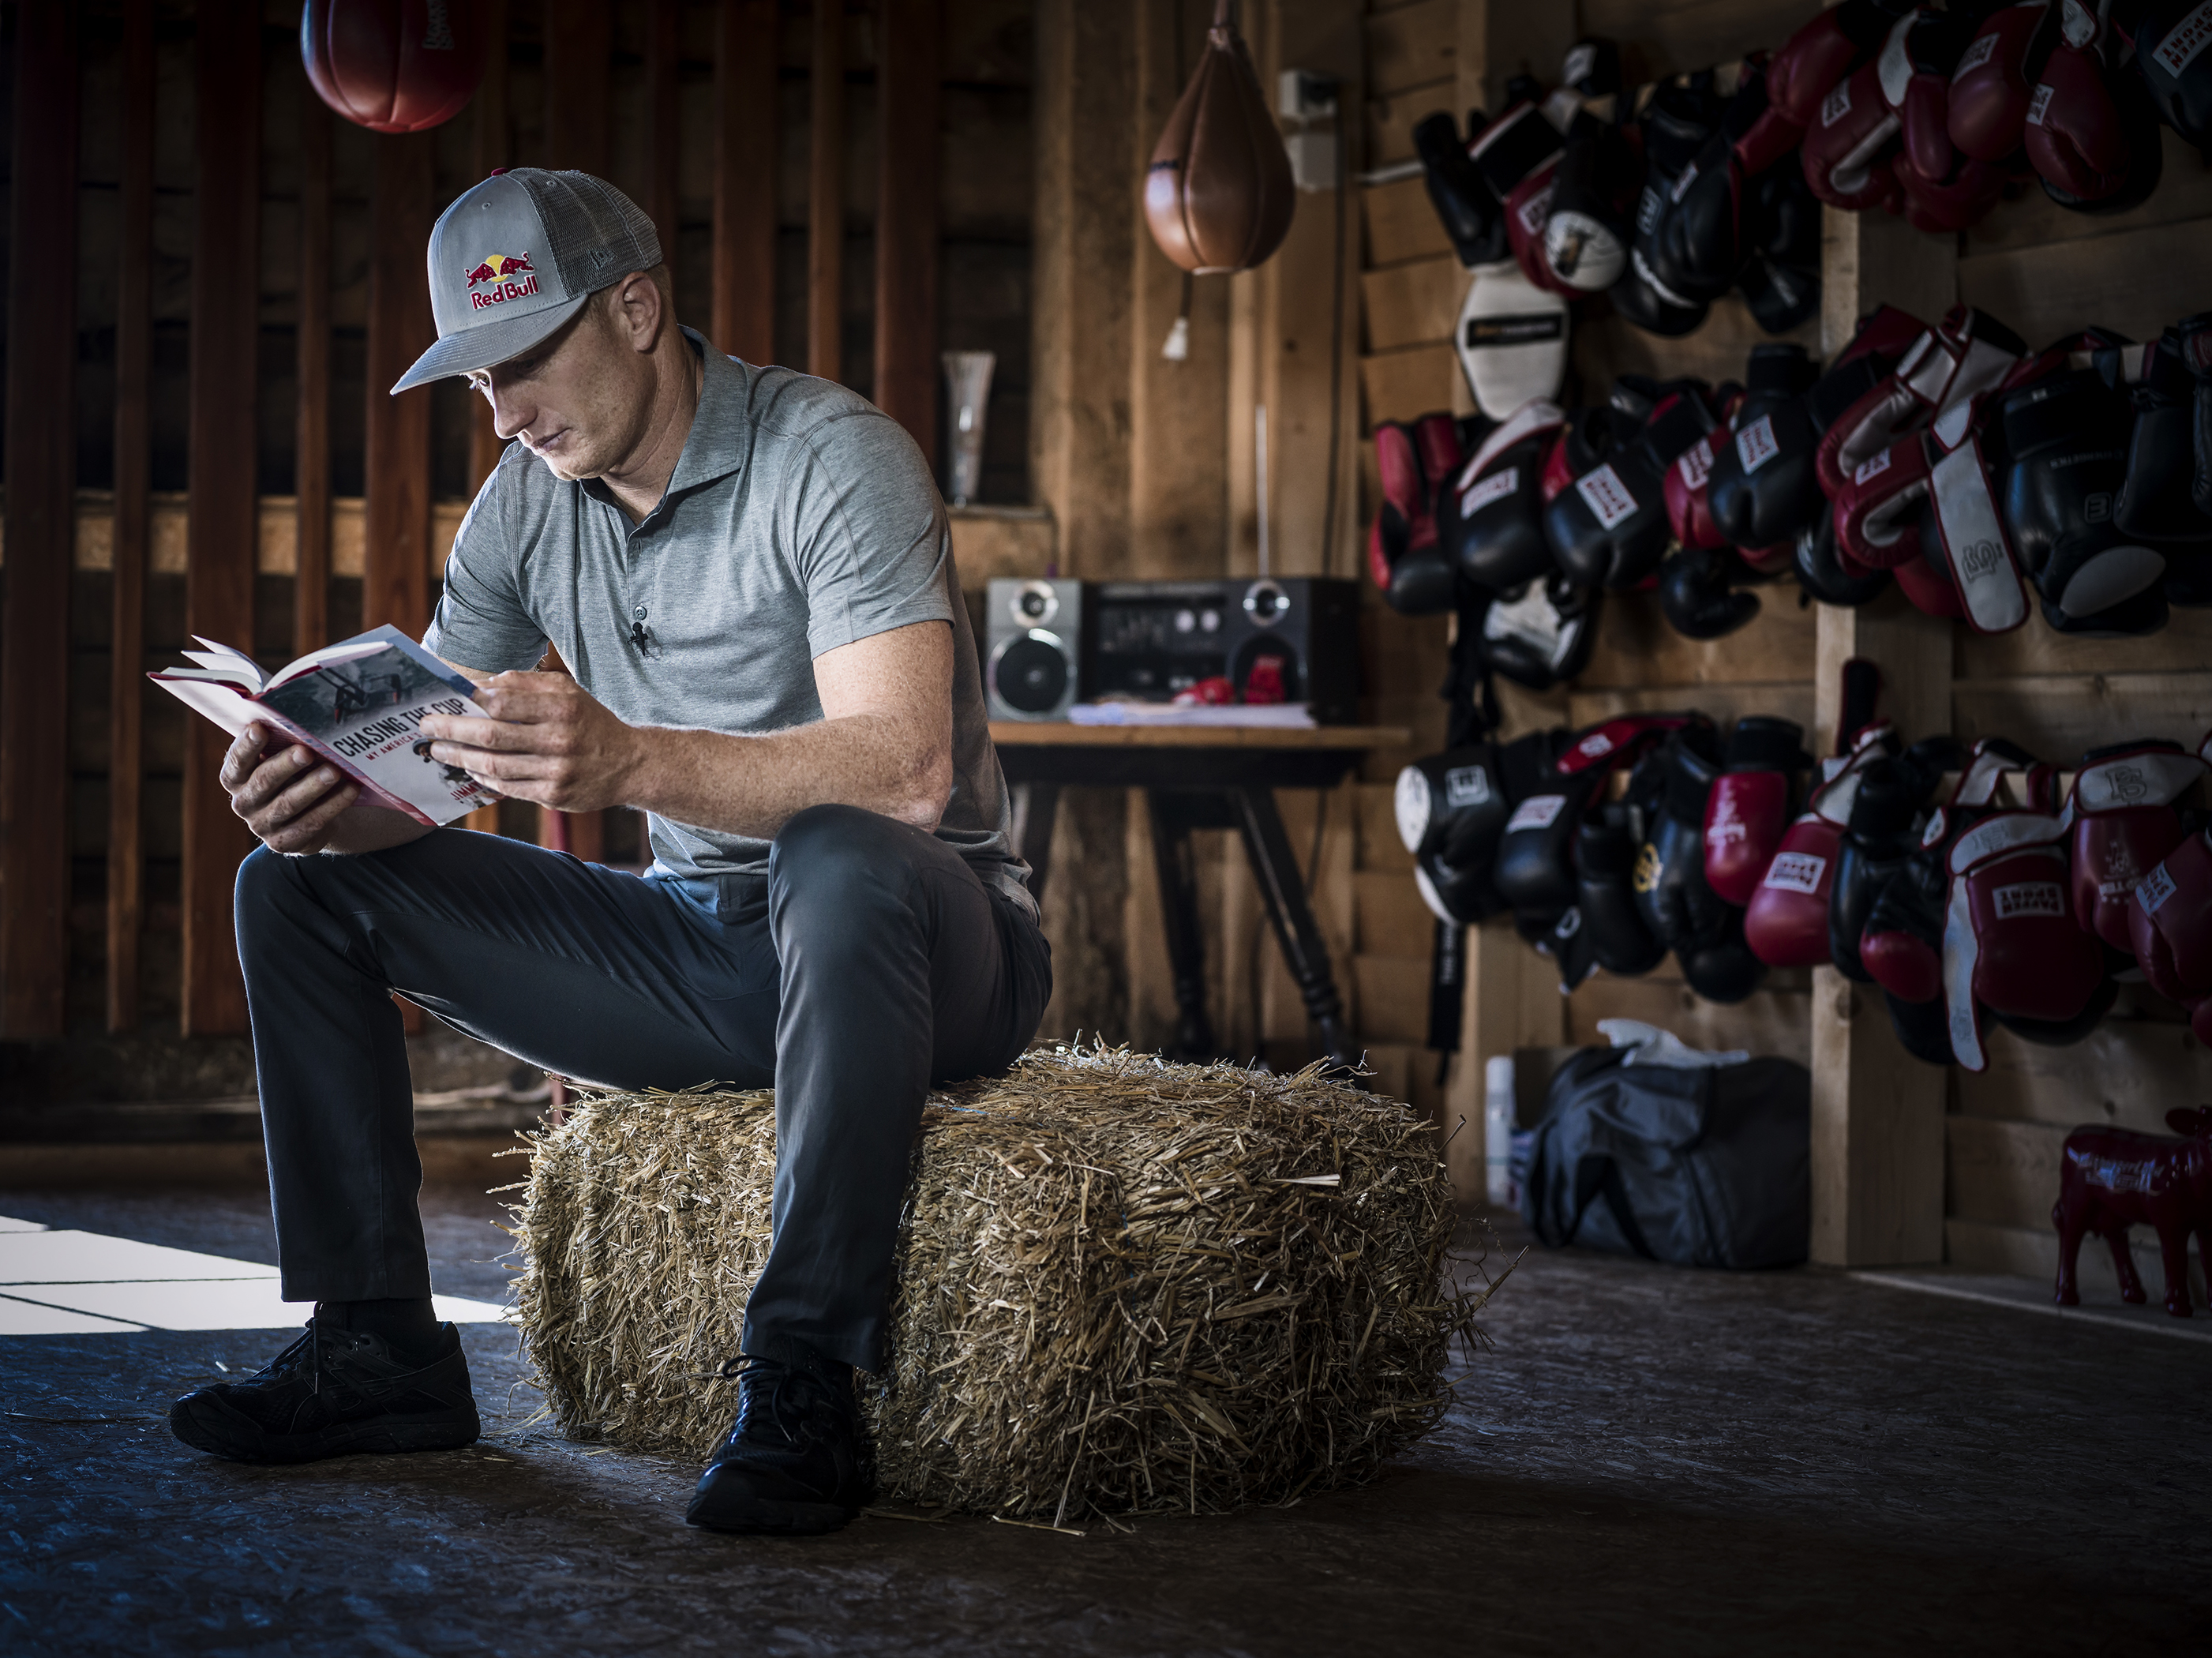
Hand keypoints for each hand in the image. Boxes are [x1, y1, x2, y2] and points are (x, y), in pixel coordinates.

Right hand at [222, 723, 360, 853]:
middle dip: (286, 765)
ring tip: (334, 771)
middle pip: (264, 781)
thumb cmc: (289, 778)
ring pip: (288, 804)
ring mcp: (263, 825)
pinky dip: (333, 805)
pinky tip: (350, 790)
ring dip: (313, 786)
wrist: (305, 818)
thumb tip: (298, 715)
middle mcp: (244, 802)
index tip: (260, 728)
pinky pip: (311, 823)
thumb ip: (279, 743)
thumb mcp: (279, 761)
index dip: (247, 746)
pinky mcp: (284, 842)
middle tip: (306, 751)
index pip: (237, 761)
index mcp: (236, 778)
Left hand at [415, 670, 643, 812]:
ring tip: (438, 750)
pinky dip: (483, 778)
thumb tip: (483, 685)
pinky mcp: (554, 795)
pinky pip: (508, 787)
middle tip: (426, 727)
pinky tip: (469, 768)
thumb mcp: (568, 691)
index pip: (502, 702)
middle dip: (451, 730)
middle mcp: (560, 739)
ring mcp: (557, 770)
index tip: (443, 701)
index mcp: (562, 706)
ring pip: (494, 766)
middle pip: (491, 735)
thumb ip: (527, 682)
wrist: (630, 764)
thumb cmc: (590, 722)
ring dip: (459, 757)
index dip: (467, 702)